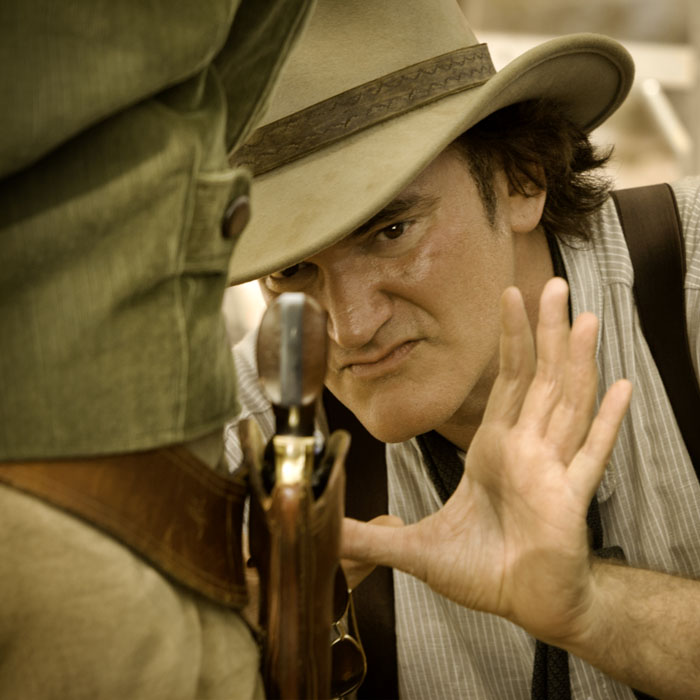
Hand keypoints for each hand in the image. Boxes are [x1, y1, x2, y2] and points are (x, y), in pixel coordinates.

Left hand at [341, 278, 631, 645]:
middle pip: (539, 379)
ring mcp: (551, 472)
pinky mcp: (568, 502)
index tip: (508, 298)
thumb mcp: (418, 549)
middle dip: (544, 332)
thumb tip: (328, 531)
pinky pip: (591, 455)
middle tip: (549, 284)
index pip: (506, 383)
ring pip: (566, 404)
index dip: (509, 340)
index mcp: (495, 449)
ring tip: (585, 319)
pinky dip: (606, 422)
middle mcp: (526, 451)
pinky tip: (620, 388)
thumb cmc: (485, 570)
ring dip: (575, 362)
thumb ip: (373, 540)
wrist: (525, 605)